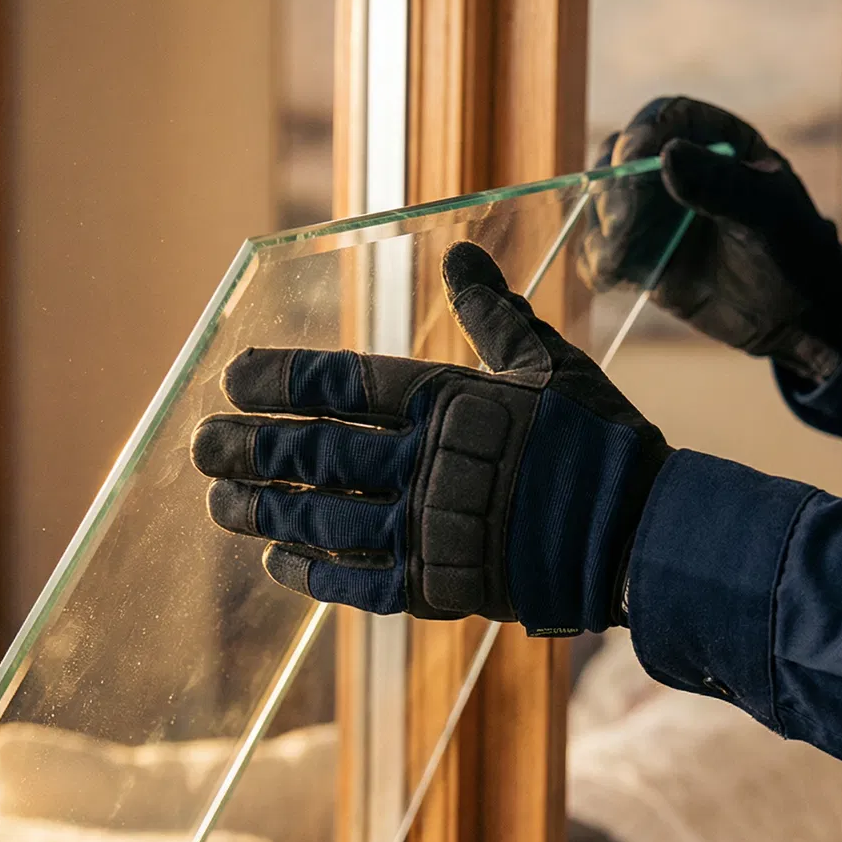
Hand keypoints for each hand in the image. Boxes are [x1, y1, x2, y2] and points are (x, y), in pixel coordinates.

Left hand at [192, 242, 670, 635]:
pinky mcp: (441, 587)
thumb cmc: (598, 442)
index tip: (233, 377)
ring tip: (219, 504)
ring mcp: (430, 530)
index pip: (344, 385)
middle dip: (252, 448)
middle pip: (317, 453)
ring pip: (324, 517)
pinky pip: (359, 581)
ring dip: (265, 510)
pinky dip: (315, 573)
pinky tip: (277, 563)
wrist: (640, 535)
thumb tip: (458, 254)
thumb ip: (493, 313)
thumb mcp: (548, 362)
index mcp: (450, 403)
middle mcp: (428, 465)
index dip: (282, 380)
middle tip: (201, 446)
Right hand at [579, 96, 841, 381]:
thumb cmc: (794, 250)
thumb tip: (667, 154)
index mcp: (714, 140)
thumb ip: (722, 185)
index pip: (667, 117)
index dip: (643, 132)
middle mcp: (675, 170)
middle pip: (619, 157)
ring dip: (600, 229)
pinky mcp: (638, 255)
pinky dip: (596, 262)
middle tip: (622, 223)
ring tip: (621, 258)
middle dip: (612, 188)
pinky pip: (600, 251)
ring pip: (601, 204)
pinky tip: (615, 277)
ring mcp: (652, 213)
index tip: (632, 157)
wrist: (796, 311)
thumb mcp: (769, 214)